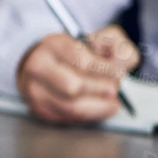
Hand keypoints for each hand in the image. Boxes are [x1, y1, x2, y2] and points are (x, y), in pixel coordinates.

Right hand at [15, 25, 140, 123]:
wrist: (45, 64)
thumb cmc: (75, 53)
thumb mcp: (99, 39)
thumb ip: (118, 46)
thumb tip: (121, 64)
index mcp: (53, 44)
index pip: (80, 59)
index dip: (104, 69)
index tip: (119, 73)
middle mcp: (38, 66)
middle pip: (73, 86)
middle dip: (99, 90)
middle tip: (114, 89)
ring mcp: (36, 90)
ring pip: (71, 107)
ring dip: (98, 107)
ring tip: (112, 103)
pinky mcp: (40, 109)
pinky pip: (68, 118)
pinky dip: (89, 116)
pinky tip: (99, 108)